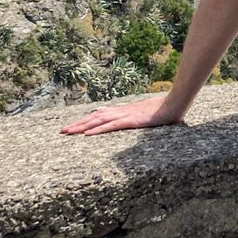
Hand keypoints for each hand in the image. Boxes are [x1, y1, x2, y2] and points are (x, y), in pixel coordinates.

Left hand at [60, 94, 183, 135]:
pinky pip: (111, 126)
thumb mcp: (144, 111)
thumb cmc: (163, 109)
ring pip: (99, 121)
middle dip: (78, 124)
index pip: (100, 114)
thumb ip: (131, 113)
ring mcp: (126, 115)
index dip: (85, 120)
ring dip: (82, 126)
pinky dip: (98, 130)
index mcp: (124, 110)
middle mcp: (121, 111)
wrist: (175, 103)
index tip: (72, 125)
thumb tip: (124, 113)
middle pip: (95, 117)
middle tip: (62, 131)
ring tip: (68, 132)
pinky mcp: (132, 121)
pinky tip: (87, 135)